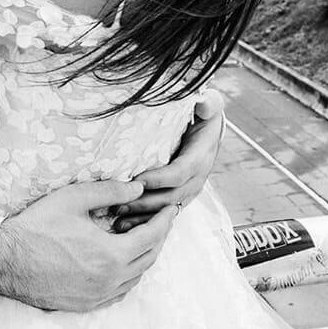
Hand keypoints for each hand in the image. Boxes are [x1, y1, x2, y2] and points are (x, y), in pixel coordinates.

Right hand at [0, 179, 178, 311]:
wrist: (4, 260)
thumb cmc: (37, 226)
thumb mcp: (74, 198)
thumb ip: (110, 191)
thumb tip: (139, 187)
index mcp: (111, 255)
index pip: (152, 237)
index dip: (165, 220)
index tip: (172, 208)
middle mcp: (109, 281)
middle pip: (149, 258)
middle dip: (159, 237)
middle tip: (160, 220)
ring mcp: (97, 296)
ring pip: (136, 278)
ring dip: (145, 257)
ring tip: (142, 237)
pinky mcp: (85, 304)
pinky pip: (119, 292)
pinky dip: (129, 276)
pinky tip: (124, 262)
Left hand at [112, 89, 225, 232]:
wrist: (210, 129)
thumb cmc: (204, 114)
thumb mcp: (209, 104)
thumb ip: (208, 103)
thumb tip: (203, 104)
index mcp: (201, 156)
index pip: (181, 172)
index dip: (160, 179)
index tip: (136, 180)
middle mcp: (197, 177)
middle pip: (172, 196)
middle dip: (145, 202)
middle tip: (119, 203)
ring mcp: (189, 189)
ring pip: (167, 209)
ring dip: (143, 216)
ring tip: (118, 218)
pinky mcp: (179, 196)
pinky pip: (163, 213)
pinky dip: (145, 221)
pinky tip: (125, 225)